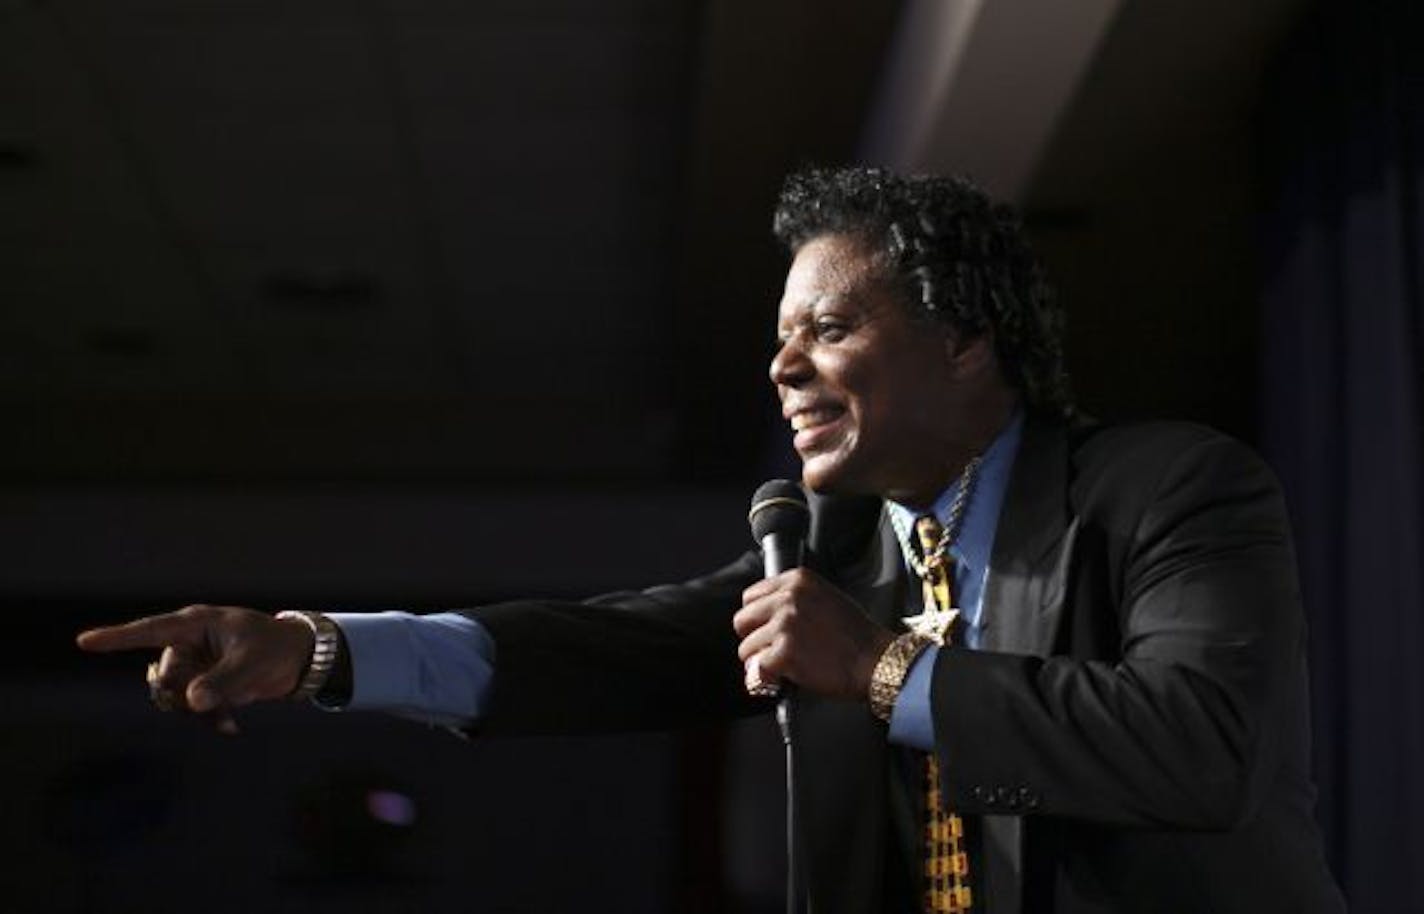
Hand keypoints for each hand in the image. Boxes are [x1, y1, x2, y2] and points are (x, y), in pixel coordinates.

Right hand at [76, 605, 314, 732]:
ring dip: (196, 712)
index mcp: (195, 625)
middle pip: (163, 677)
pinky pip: (191, 706)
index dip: (117, 637)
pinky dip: (207, 717)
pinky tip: (230, 727)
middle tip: (209, 706)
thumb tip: (191, 701)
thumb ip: (221, 682)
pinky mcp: (204, 683)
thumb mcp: (251, 663)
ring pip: (174, 696)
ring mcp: (195, 665)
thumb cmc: (275, 647)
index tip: (84, 641)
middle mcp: (188, 644)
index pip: (149, 630)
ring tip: (226, 719)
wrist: (298, 659)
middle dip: (180, 697)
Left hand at [733, 569, 894, 700]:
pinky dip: (765, 679)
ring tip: (780, 667)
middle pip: (742, 620)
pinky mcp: (785, 653)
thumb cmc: (857, 635)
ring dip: (760, 662)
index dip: (756, 618)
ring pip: (746, 648)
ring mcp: (785, 625)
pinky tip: (779, 680)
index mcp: (798, 580)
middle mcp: (789, 598)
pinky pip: (756, 670)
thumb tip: (768, 612)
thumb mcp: (827, 597)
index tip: (764, 629)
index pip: (751, 596)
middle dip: (753, 639)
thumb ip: (796, 598)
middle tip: (769, 651)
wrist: (876, 660)